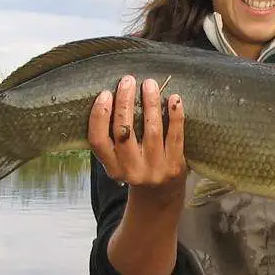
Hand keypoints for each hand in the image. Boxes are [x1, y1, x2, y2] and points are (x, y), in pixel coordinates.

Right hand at [87, 75, 186, 196]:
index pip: (98, 140)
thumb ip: (113, 137)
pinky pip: (175, 136)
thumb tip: (113, 95)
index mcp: (112, 167)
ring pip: (151, 130)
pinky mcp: (175, 165)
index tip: (105, 94)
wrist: (161, 194)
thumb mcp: (118, 160)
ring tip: (149, 84)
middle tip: (127, 81)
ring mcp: (154, 169)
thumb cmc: (137, 166)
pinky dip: (175, 115)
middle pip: (124, 132)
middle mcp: (131, 170)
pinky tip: (174, 98)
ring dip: (150, 103)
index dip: (99, 116)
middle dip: (124, 103)